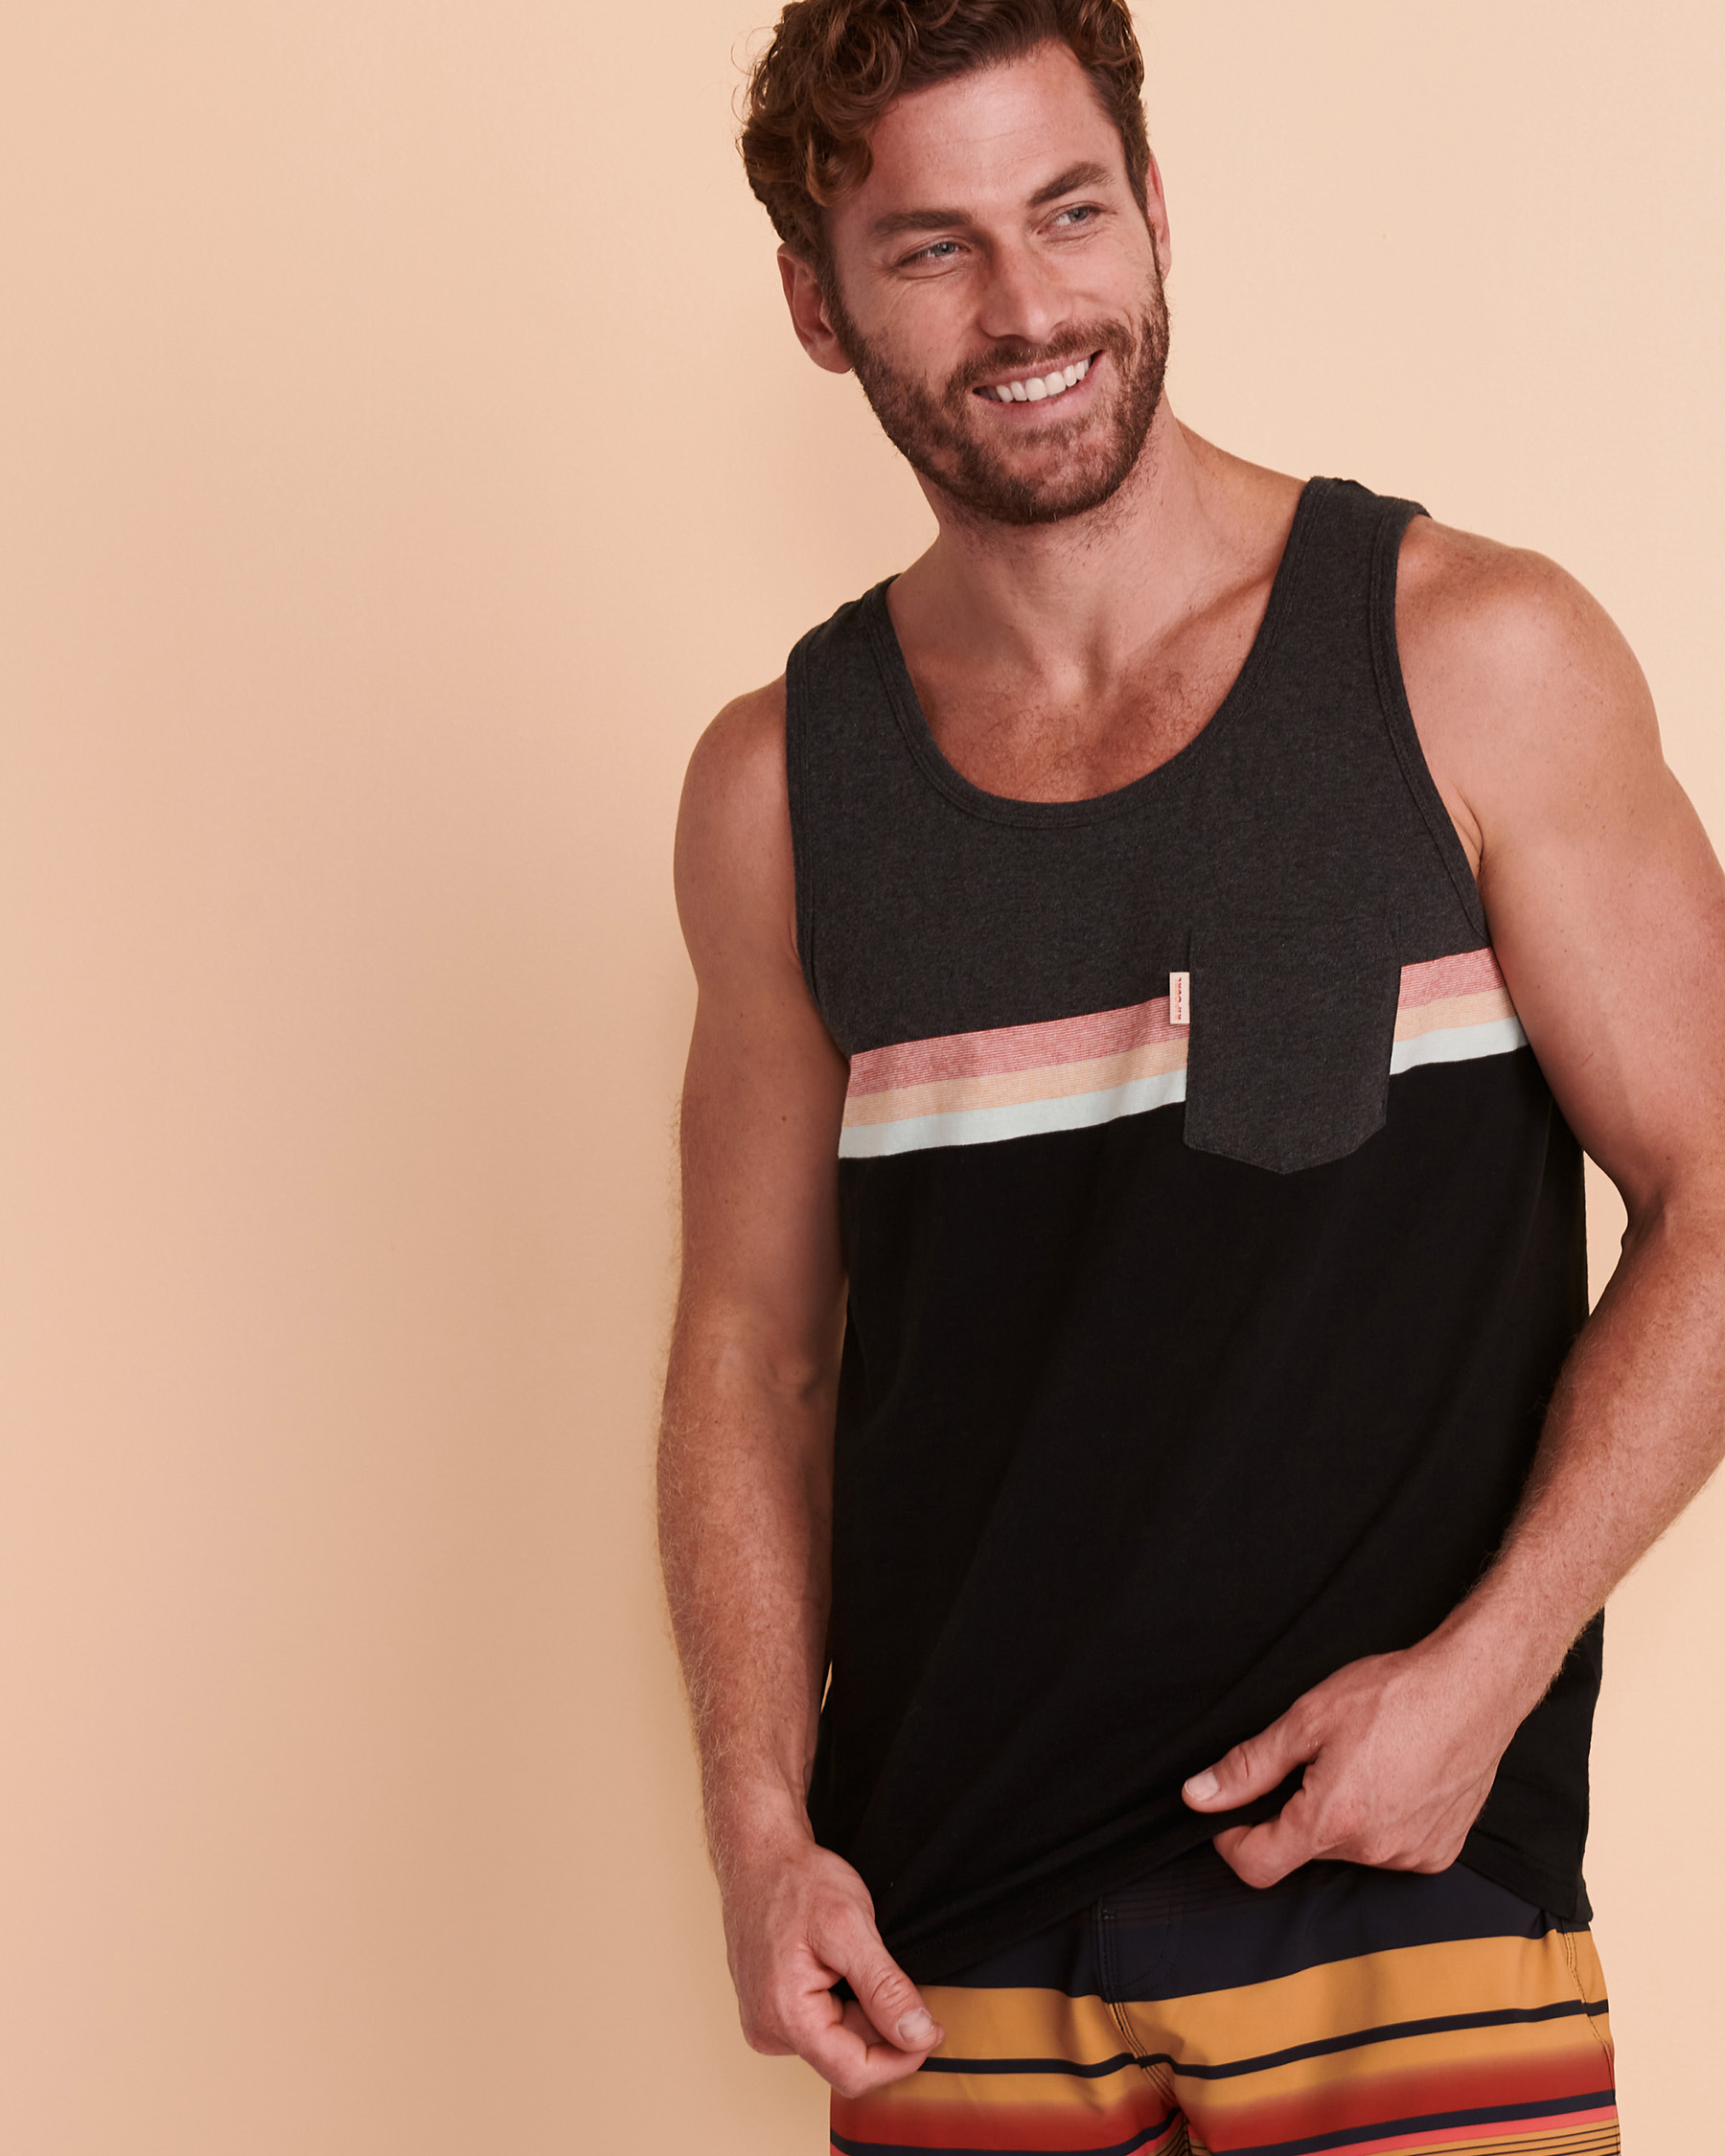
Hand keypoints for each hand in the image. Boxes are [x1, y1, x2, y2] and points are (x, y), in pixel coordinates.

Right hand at [720, 1830, 943, 2096]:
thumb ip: (885, 1987)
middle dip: (883, 2030)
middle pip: (846, 2059)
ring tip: (860, 1963)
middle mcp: (768, 2031)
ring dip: (863, 2014)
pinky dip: (843, 2005)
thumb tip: (918, 2035)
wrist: (759, 1856)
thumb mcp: (851, 1925)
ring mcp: (765, 2023)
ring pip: (836, 2043)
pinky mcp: (770, 2013)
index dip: (901, 2059)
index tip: (931, 2030)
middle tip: (902, 1982)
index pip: (854, 2073)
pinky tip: (840, 1969)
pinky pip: (819, 2027)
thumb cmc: (795, 1882)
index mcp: (784, 2016)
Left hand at [1180, 1639, 1523, 1887]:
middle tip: (1316, 1760)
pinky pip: (1390, 1849)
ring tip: (1364, 1763)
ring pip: (1348, 1849)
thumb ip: (1249, 1766)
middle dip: (1295, 1813)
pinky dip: (1380, 1822)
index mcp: (1334, 1819)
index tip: (1230, 1818)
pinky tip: (1395, 1780)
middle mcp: (1374, 1850)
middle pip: (1305, 1851)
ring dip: (1341, 1817)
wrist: (1473, 1689)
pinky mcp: (1439, 1853)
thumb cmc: (1394, 1695)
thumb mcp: (1307, 1718)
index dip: (1232, 1841)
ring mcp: (1411, 1856)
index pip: (1258, 1866)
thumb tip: (1199, 1795)